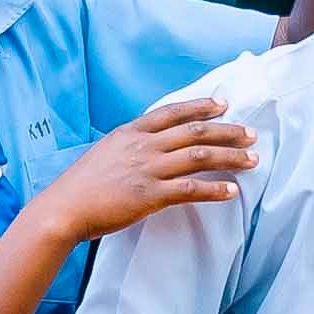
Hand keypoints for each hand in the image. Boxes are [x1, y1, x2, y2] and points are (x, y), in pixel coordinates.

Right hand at [29, 88, 261, 247]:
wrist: (61, 210)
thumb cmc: (79, 186)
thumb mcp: (104, 152)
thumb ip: (130, 145)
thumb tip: (152, 144)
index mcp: (131, 133)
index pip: (173, 112)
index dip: (201, 106)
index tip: (223, 103)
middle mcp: (143, 146)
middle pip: (196, 131)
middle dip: (228, 131)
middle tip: (251, 134)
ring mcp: (148, 169)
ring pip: (201, 156)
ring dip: (231, 157)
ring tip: (252, 160)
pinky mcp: (151, 195)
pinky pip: (191, 189)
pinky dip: (215, 189)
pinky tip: (232, 191)